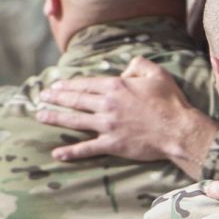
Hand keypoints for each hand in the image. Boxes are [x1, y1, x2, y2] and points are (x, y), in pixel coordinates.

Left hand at [37, 57, 218, 173]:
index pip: (86, 84)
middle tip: (42, 97)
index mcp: (116, 86)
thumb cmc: (170, 102)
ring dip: (56, 118)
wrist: (178, 130)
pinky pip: (87, 148)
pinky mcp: (112, 144)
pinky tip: (57, 154)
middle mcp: (107, 105)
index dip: (69, 84)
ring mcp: (108, 126)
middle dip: (57, 97)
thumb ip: (139, 64)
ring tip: (40, 116)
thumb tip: (125, 69)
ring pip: (75, 120)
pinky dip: (71, 152)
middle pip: (76, 100)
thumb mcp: (157, 74)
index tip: (56, 85)